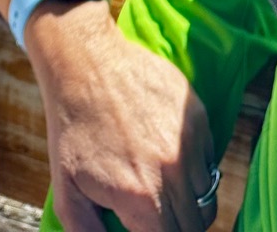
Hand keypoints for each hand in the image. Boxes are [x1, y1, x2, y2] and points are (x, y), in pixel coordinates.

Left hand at [26, 0, 217, 231]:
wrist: (86, 62)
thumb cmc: (73, 127)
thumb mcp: (67, 193)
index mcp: (142, 198)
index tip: (149, 228)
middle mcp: (173, 173)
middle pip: (194, 225)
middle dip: (177, 227)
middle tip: (157, 217)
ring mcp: (189, 142)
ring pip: (206, 195)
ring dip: (190, 201)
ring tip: (165, 190)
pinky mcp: (197, 115)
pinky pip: (209, 158)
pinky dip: (196, 167)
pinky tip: (169, 157)